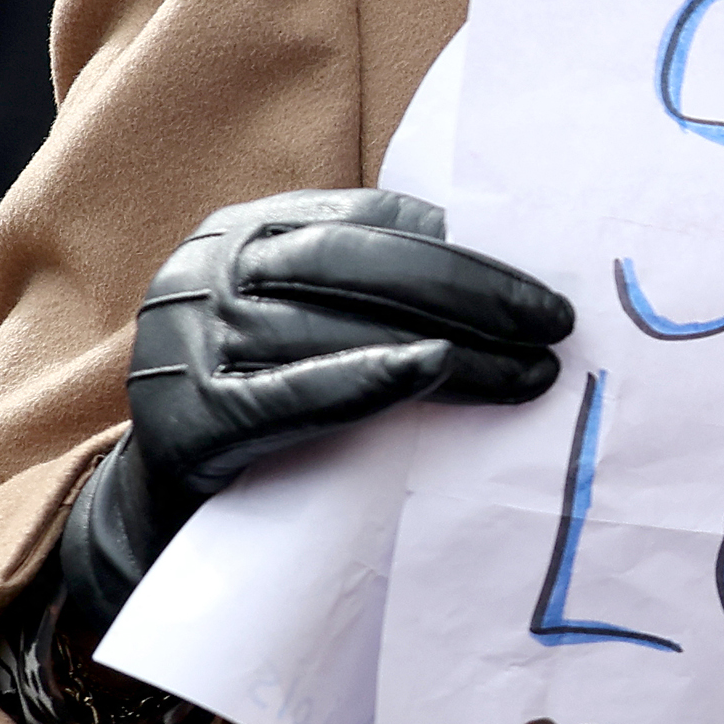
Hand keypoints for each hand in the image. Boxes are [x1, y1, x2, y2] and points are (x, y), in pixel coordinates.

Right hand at [63, 187, 570, 627]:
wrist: (168, 502)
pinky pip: (286, 393)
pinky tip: (436, 371)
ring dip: (449, 349)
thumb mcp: (304, 319)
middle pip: (354, 265)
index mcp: (240, 232)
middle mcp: (203, 273)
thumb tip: (503, 271)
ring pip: (333, 328)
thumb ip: (374, 284)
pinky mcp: (183, 418)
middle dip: (468, 293)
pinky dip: (364, 379)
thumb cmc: (267, 394)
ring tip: (529, 373)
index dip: (458, 251)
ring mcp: (183, 342)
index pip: (364, 221)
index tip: (537, 287)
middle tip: (555, 326)